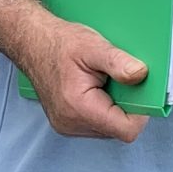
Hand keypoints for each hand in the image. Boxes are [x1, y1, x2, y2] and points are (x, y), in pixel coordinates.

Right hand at [20, 16, 149, 141]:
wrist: (31, 42)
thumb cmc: (59, 43)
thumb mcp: (93, 46)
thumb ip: (119, 62)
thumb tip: (141, 75)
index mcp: (78, 107)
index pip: (125, 129)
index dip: (140, 112)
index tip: (140, 91)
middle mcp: (71, 123)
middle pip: (118, 129)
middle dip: (126, 106)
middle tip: (117, 81)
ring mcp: (68, 126)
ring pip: (109, 128)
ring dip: (114, 108)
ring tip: (103, 83)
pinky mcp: (68, 124)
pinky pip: (98, 124)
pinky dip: (103, 108)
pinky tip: (95, 89)